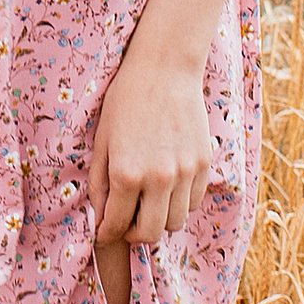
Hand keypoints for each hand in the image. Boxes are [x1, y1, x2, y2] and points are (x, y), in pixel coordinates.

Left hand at [87, 34, 214, 248]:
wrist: (164, 70)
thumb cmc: (126, 101)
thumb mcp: (102, 142)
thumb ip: (100, 184)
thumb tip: (101, 218)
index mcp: (127, 173)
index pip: (117, 225)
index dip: (108, 232)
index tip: (106, 231)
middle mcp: (158, 178)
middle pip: (151, 234)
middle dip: (135, 234)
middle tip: (128, 222)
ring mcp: (185, 172)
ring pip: (176, 222)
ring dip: (160, 219)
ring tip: (149, 202)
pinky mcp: (203, 164)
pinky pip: (193, 202)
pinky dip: (180, 203)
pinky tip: (168, 186)